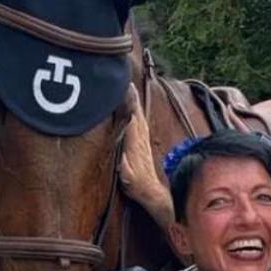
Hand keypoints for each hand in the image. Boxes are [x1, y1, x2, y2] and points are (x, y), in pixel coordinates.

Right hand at [119, 87, 164, 205]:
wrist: (151, 191)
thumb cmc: (137, 184)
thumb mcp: (128, 177)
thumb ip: (124, 165)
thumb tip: (120, 153)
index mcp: (135, 143)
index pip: (132, 118)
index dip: (129, 103)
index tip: (125, 88)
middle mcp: (141, 137)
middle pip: (136, 111)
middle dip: (131, 96)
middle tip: (124, 80)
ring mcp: (143, 138)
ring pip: (138, 114)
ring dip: (134, 101)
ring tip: (128, 86)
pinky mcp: (142, 141)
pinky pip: (139, 120)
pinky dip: (135, 110)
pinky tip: (133, 105)